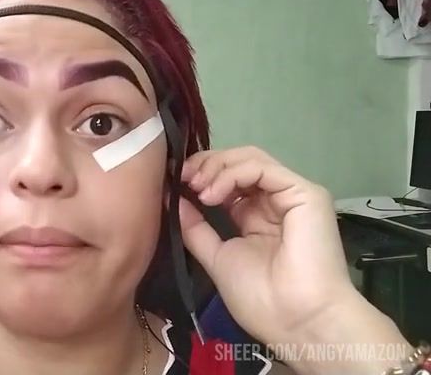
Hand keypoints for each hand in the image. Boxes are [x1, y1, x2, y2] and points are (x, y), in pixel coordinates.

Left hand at [178, 146, 356, 344]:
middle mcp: (275, 201)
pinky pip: (263, 168)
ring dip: (216, 167)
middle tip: (183, 178)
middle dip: (205, 165)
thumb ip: (196, 227)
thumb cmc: (261, 298)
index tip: (175, 184)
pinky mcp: (306, 193)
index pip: (229, 180)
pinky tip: (213, 193)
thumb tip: (174, 198)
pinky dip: (232, 174)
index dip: (202, 175)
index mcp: (256, 217)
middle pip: (238, 163)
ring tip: (196, 187)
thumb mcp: (217, 256)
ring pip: (250, 159)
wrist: (296, 320)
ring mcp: (292, 195)